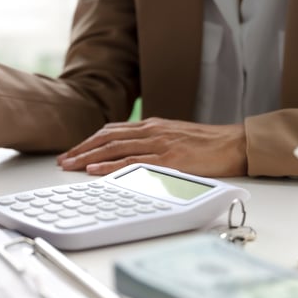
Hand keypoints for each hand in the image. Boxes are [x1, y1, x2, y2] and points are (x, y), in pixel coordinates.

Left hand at [57, 117, 246, 176]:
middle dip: (82, 149)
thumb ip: (153, 143)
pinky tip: (96, 170)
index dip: (89, 142)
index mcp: (152, 126)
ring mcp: (159, 143)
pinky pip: (134, 162)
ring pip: (115, 148)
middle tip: (62, 161)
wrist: (234, 144)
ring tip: (70, 166)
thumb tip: (131, 153)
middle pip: (107, 138)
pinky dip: (111, 166)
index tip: (73, 152)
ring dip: (89, 157)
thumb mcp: (174, 138)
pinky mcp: (169, 159)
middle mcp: (152, 131)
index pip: (112, 131)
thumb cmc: (208, 145)